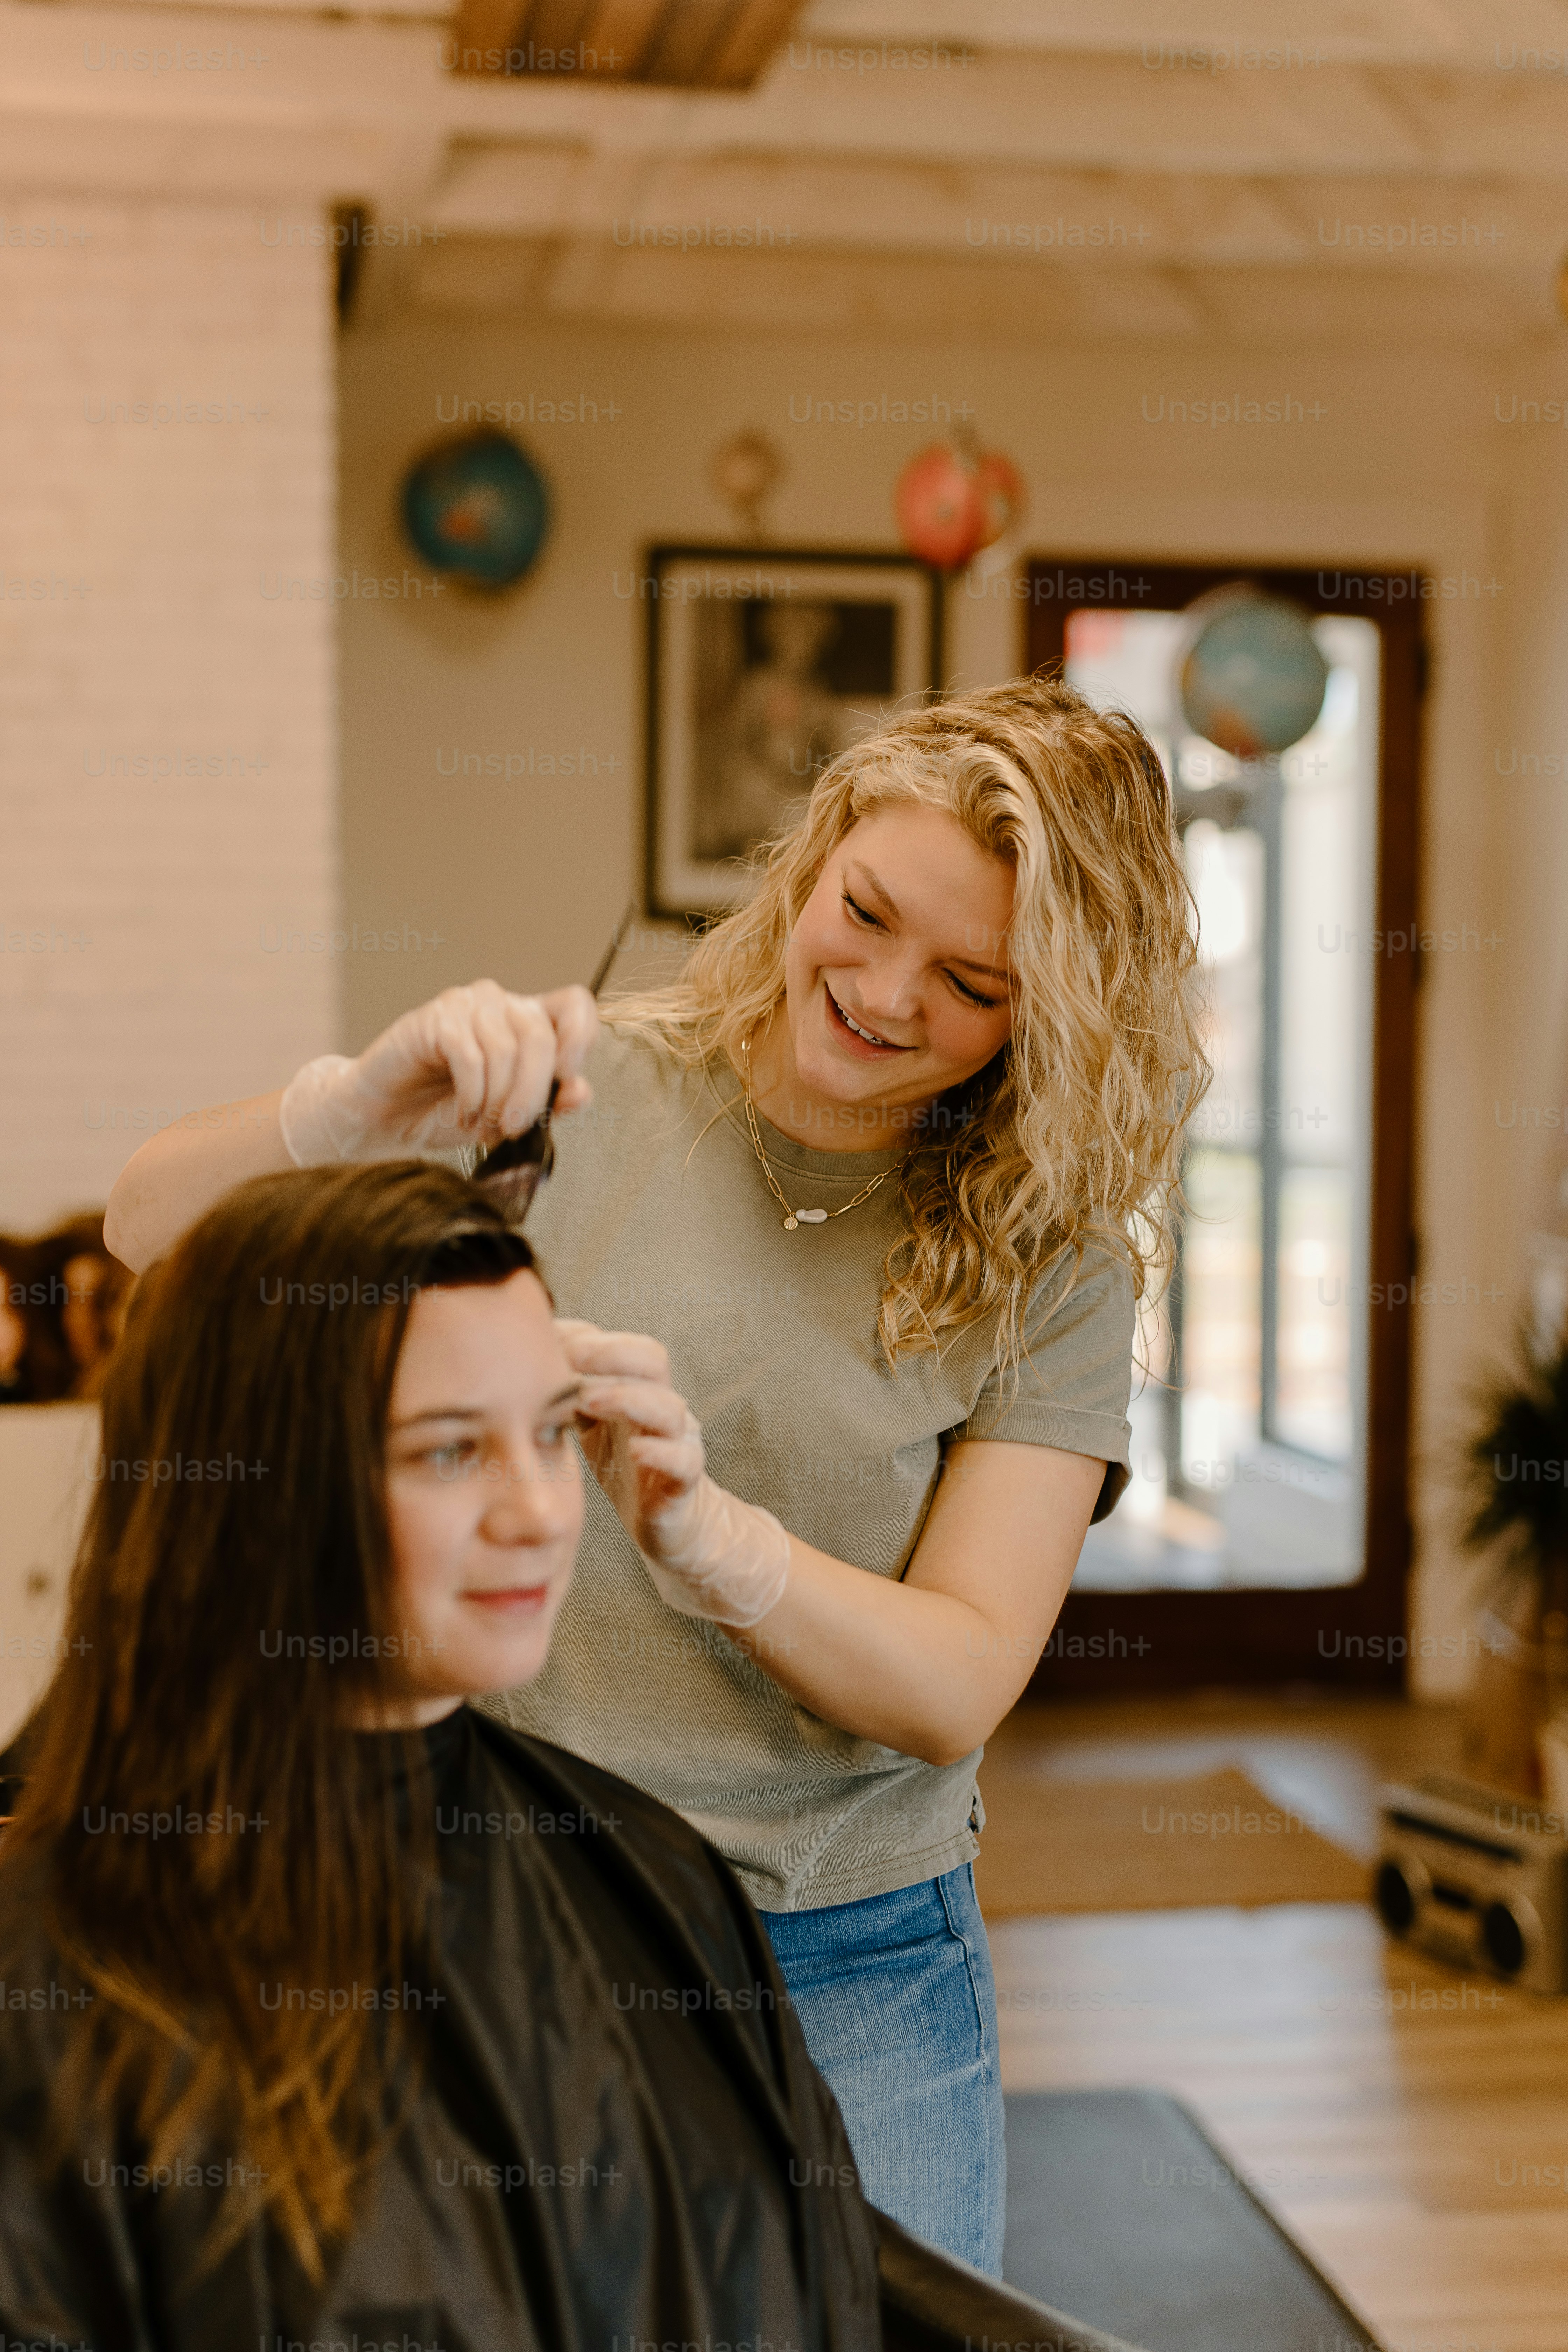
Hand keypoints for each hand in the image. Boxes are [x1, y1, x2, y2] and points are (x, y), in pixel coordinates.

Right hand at [279, 980, 597, 1165]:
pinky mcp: (434, 1018)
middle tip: (512, 1130)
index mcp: (529, 1019)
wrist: (387, 1119)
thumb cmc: (450, 1111)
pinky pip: (469, 1056)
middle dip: (531, 1094)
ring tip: (480, 1124)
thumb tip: (581, 1092)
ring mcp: (467, 1005)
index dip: (581, 1037)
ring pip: (506, 1049)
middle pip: (540, 1037)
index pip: (575, 1004)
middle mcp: (502, 1003)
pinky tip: (462, 1112)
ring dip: (497, 1100)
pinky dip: (471, 1094)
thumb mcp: (509, 1116)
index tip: (568, 1079)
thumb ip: (550, 1104)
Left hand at [557, 1320, 789, 1627]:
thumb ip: (566, 1394)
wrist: (666, 1521)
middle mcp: (662, 1406)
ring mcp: (678, 1442)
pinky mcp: (684, 1484)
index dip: (588, 1340)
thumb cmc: (620, 1464)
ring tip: (588, 1403)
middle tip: (567, 1361)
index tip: (547, 1344)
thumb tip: (519, 1364)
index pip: (623, 1345)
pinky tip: (634, 1452)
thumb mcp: (588, 1423)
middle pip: (652, 1360)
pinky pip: (684, 1461)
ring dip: (626, 1398)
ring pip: (668, 1407)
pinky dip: (661, 1452)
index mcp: (639, 1387)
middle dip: (608, 1354)